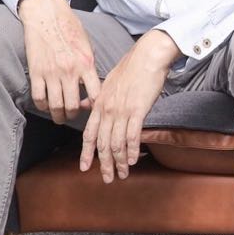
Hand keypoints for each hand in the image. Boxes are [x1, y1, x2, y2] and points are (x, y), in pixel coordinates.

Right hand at [17, 0, 100, 125]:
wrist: (47, 15)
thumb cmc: (69, 28)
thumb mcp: (87, 46)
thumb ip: (89, 66)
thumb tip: (92, 86)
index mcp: (87, 63)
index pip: (95, 94)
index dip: (95, 107)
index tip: (92, 110)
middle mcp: (70, 70)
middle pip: (73, 105)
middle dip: (73, 116)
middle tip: (72, 117)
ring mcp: (52, 73)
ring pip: (55, 105)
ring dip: (58, 115)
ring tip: (59, 117)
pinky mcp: (36, 72)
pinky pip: (39, 97)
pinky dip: (42, 106)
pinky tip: (45, 106)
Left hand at [79, 29, 177, 183]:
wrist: (148, 56)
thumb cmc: (131, 67)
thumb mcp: (108, 81)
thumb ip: (96, 96)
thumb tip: (84, 103)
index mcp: (99, 104)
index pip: (89, 134)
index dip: (86, 153)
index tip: (85, 168)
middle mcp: (107, 110)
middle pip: (102, 143)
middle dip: (104, 164)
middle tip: (107, 178)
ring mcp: (122, 110)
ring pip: (116, 143)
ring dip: (119, 161)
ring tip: (122, 174)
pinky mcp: (138, 110)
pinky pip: (132, 135)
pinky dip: (132, 150)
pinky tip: (134, 160)